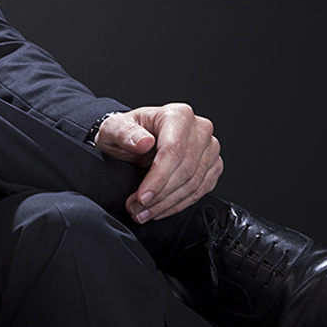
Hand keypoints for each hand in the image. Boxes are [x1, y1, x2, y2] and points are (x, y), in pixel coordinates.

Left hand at [92, 103, 221, 222]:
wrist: (136, 138)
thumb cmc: (127, 131)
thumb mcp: (114, 128)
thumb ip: (124, 133)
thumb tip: (143, 142)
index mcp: (178, 115)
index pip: (173, 151)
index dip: (158, 178)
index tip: (142, 196)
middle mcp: (198, 129)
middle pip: (185, 170)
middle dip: (159, 195)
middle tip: (137, 208)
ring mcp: (209, 148)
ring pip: (194, 184)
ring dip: (167, 204)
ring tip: (144, 212)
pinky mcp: (212, 165)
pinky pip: (200, 191)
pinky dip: (179, 204)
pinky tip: (161, 209)